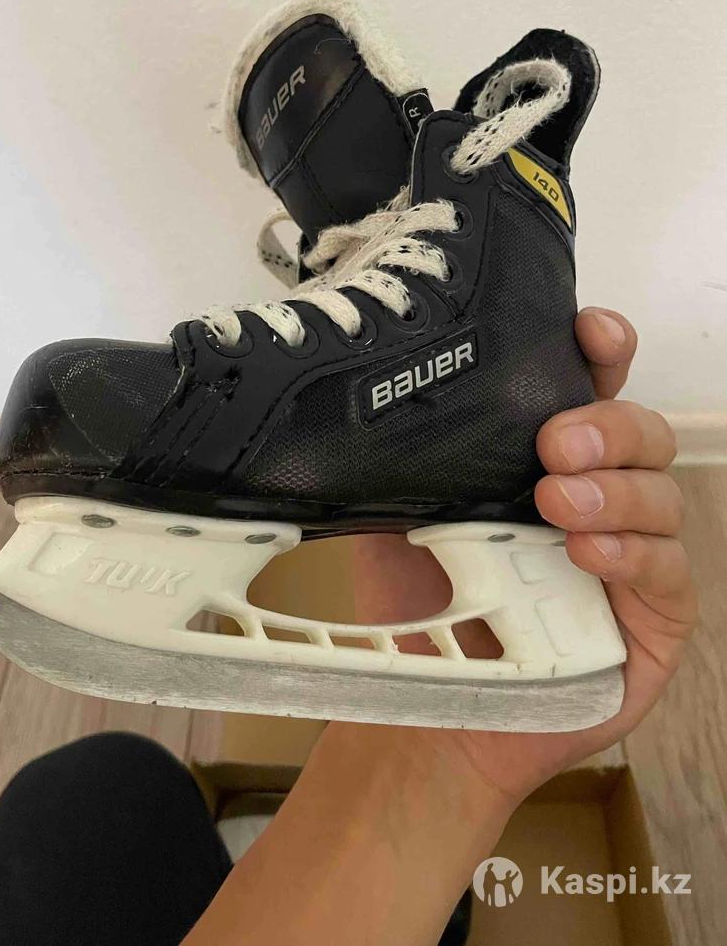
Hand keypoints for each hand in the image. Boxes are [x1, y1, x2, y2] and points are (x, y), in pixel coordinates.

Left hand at [351, 307, 696, 803]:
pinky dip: (632, 554)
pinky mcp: (653, 619)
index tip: (589, 333)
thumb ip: (405, 465)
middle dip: (606, 424)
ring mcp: (632, 555)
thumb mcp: (397, 519)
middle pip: (640, 432)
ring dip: (615, 489)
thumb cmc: (424, 608)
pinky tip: (588, 553)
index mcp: (543, 461)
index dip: (600, 353)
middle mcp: (597, 495)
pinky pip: (668, 573)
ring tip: (557, 502)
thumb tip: (374, 405)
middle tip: (553, 442)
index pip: (590, 389)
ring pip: (661, 495)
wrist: (431, 711)